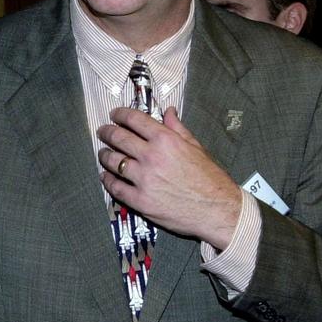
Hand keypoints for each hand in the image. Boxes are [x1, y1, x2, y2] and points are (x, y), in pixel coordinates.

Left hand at [98, 106, 241, 249]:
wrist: (217, 210)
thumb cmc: (210, 178)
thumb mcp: (196, 147)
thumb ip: (178, 129)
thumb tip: (168, 111)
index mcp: (165, 140)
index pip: (134, 120)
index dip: (120, 115)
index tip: (114, 115)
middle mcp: (151, 157)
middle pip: (118, 138)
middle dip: (107, 132)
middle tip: (103, 132)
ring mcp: (144, 180)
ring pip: (113, 162)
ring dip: (104, 155)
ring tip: (103, 153)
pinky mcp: (140, 201)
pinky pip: (116, 188)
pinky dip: (108, 180)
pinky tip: (106, 177)